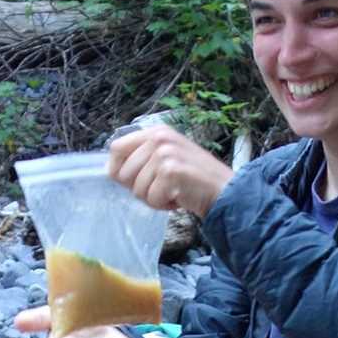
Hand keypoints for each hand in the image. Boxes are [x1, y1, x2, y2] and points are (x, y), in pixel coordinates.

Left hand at [107, 125, 233, 217]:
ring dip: (154, 199)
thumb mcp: (167, 158)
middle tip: (163, 188)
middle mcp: (159, 138)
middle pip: (123, 173)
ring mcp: (165, 153)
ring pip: (137, 189)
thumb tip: (111, 171)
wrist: (226, 192)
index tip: (133, 182)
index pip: (116, 148)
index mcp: (156, 132)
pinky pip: (151, 198)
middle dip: (140, 189)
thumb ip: (142, 158)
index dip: (119, 170)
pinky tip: (179, 198)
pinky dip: (163, 205)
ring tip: (174, 192)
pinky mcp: (171, 171)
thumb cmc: (195, 180)